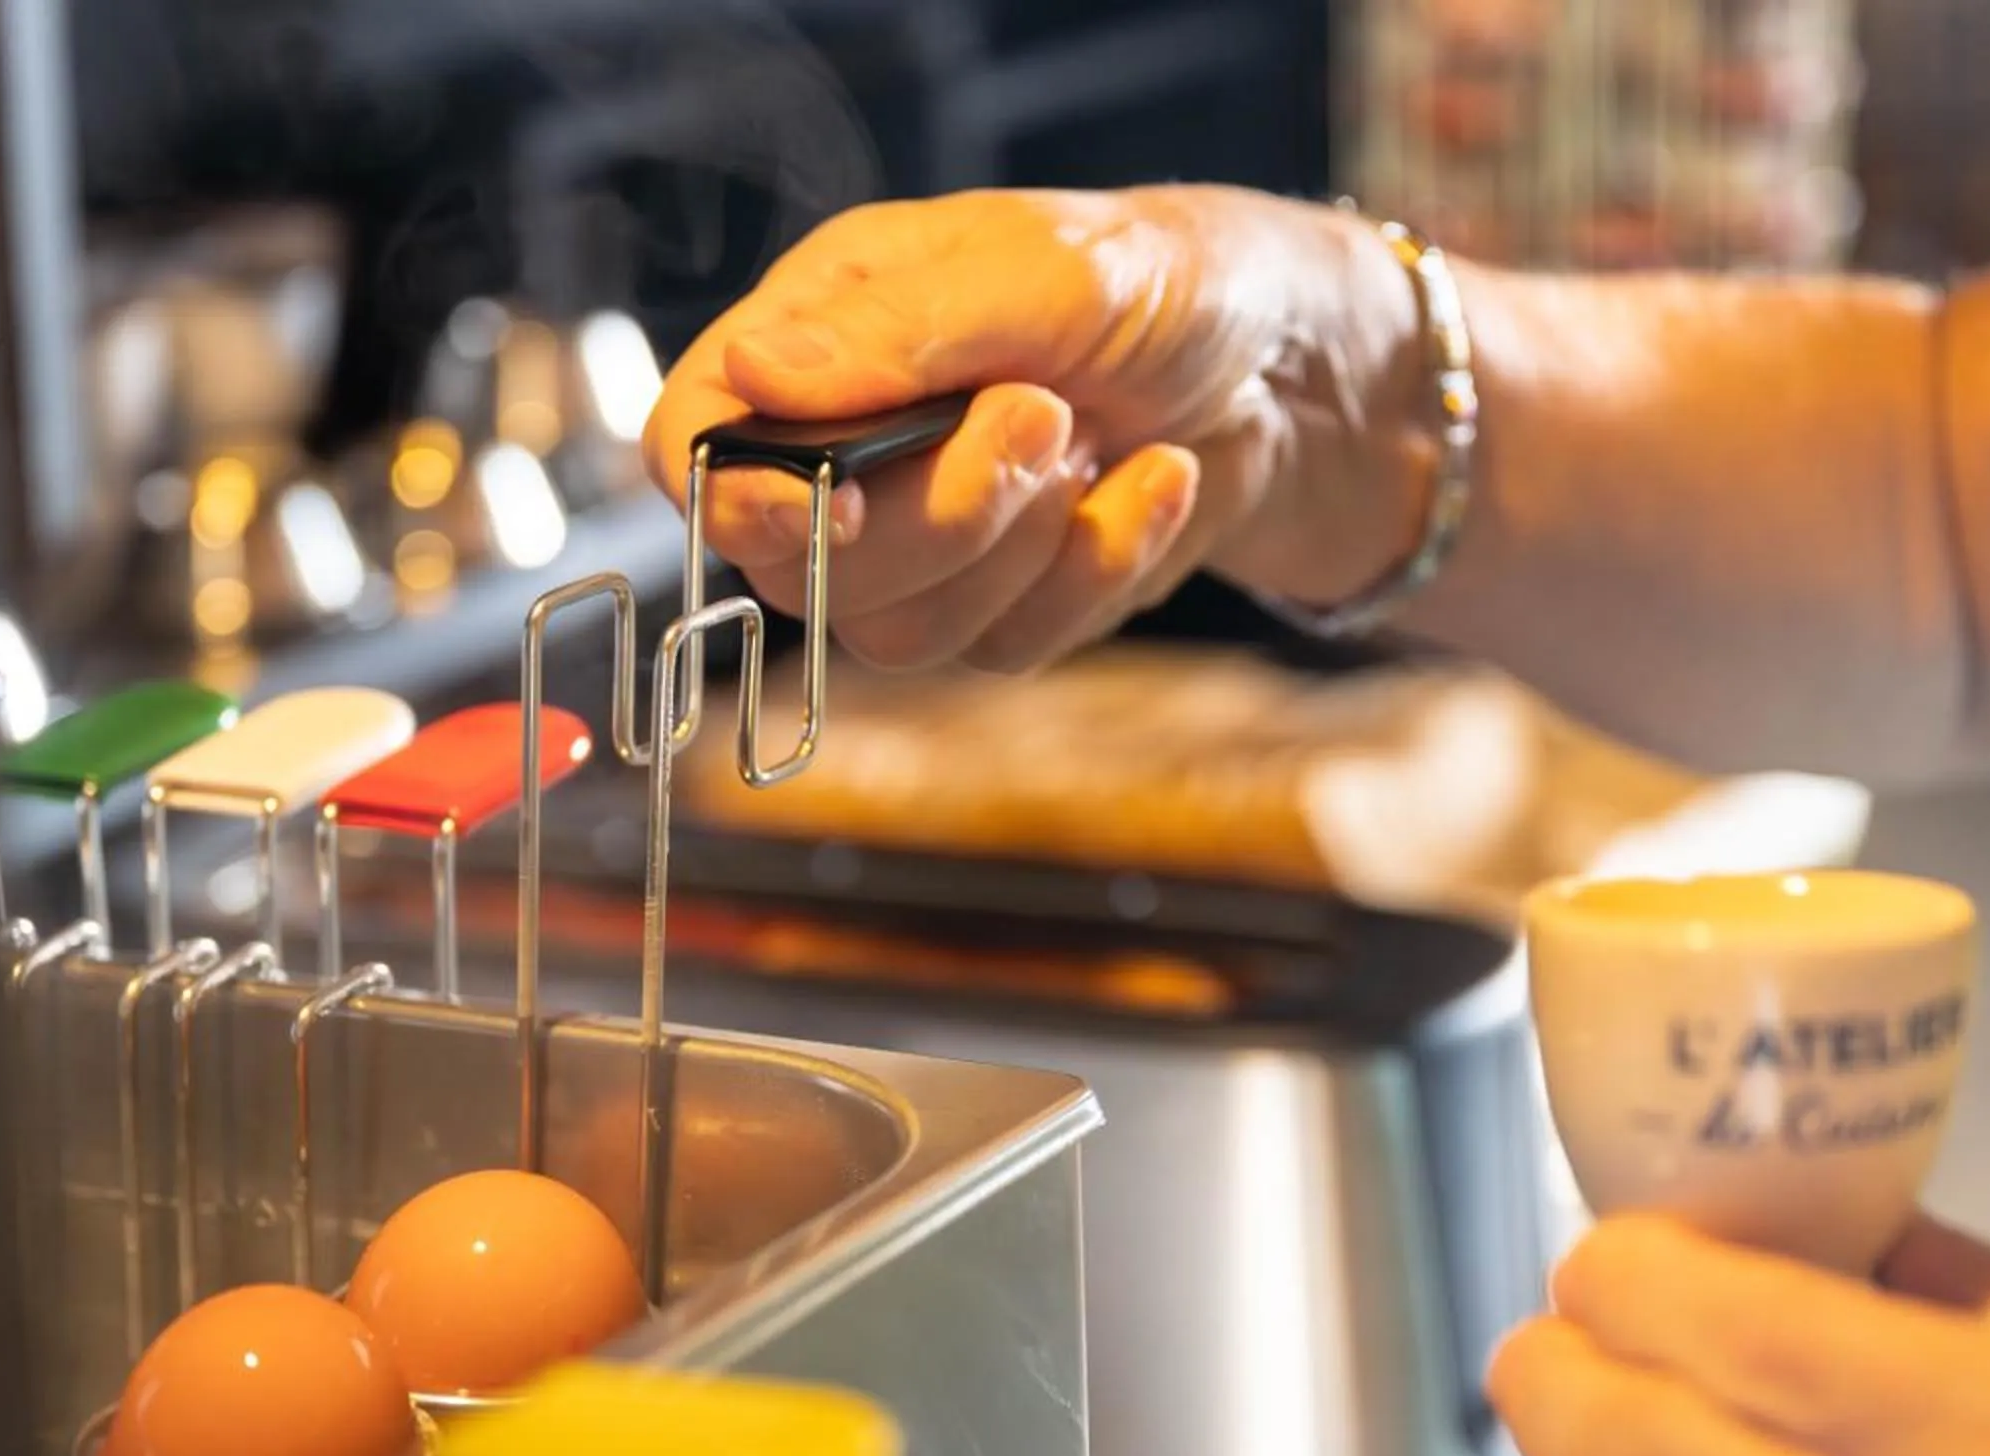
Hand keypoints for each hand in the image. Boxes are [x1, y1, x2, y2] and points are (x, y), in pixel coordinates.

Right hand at [640, 186, 1429, 673]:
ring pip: (897, 634)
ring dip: (1018, 546)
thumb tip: (757, 376)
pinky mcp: (1001, 607)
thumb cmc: (1167, 281)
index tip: (830, 499)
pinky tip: (1156, 482)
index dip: (729, 494)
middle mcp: (849, 447)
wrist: (1298, 366)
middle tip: (1040, 417)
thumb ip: (901, 333)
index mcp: (820, 336)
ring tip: (1097, 440)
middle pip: (794, 566)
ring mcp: (921, 542)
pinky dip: (1095, 570)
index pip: (691, 442)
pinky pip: (1007, 649)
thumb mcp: (1044, 271)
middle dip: (934, 511)